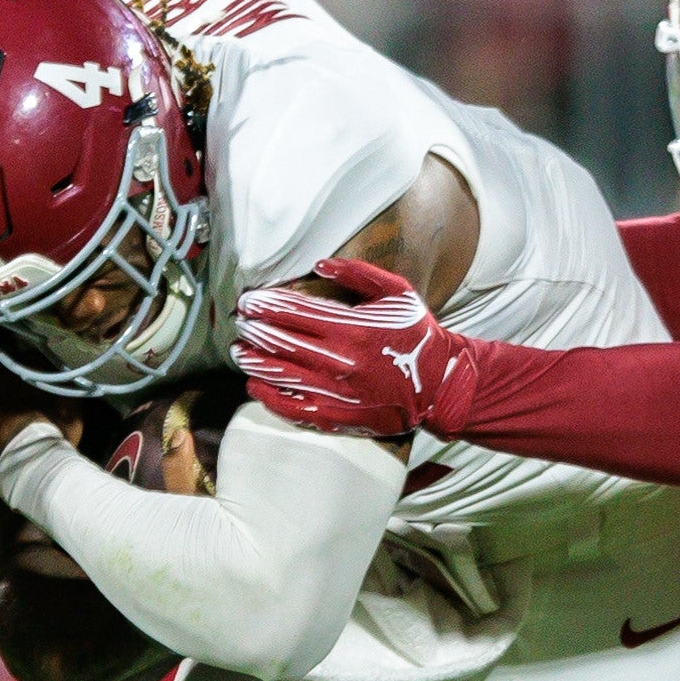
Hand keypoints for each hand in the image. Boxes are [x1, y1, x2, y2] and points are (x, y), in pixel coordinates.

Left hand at [230, 257, 471, 438]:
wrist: (440, 384)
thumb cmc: (416, 333)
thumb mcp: (396, 292)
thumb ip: (357, 274)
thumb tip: (319, 264)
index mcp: (352, 328)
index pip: (294, 313)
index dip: (265, 305)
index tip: (248, 301)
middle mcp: (340, 361)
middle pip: (281, 343)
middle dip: (254, 330)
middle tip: (240, 322)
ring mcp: (336, 392)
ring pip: (280, 375)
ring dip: (254, 362)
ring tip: (239, 352)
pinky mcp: (337, 416)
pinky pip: (293, 408)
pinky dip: (269, 397)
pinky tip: (255, 386)